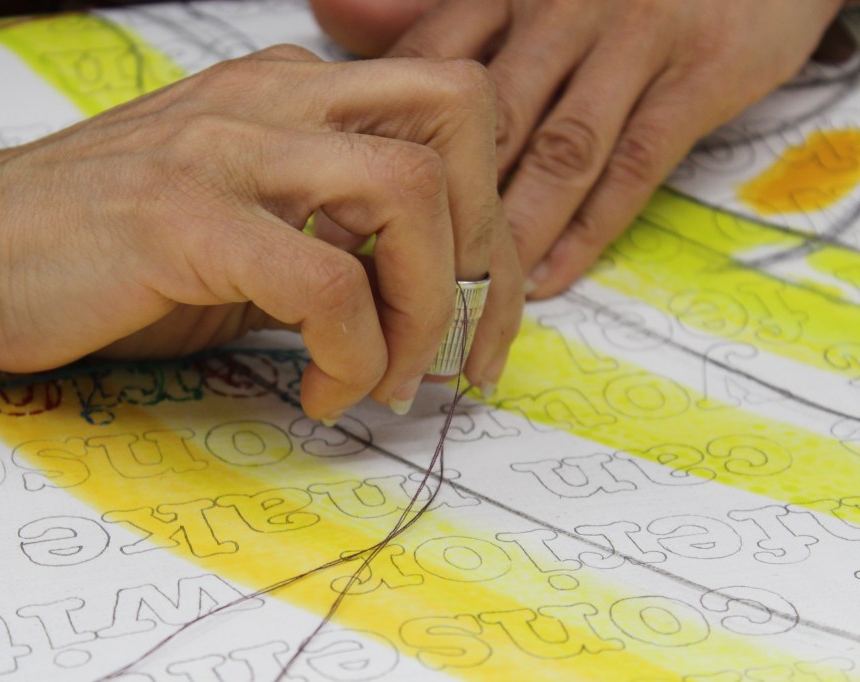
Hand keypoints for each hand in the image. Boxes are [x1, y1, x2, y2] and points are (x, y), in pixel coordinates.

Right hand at [0, 46, 522, 420]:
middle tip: (453, 352)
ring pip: (404, 191)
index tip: (472, 325)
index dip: (491, 229)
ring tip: (384, 379)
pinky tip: (320, 392)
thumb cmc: (110, 253)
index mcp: (294, 93)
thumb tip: (428, 308)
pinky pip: (320, 278)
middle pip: (456, 123)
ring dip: (424, 307)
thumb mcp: (247, 232)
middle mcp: (272, 98)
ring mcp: (225, 149)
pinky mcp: (177, 216)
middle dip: (482, 259)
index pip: (453, 117)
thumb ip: (335, 243)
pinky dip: (349, 351)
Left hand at [310, 0, 844, 295]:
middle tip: (396, 279)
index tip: (354, 209)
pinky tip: (545, 282)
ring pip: (558, 153)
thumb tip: (332, 12)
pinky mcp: (699, 74)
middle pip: (488, 122)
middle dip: (443, 206)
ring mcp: (633, 40)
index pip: (430, 69)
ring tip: (466, 302)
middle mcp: (562, 9)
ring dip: (510, 234)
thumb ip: (431, 9)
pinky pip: (633, 168)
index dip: (389, 142)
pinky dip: (587, 232)